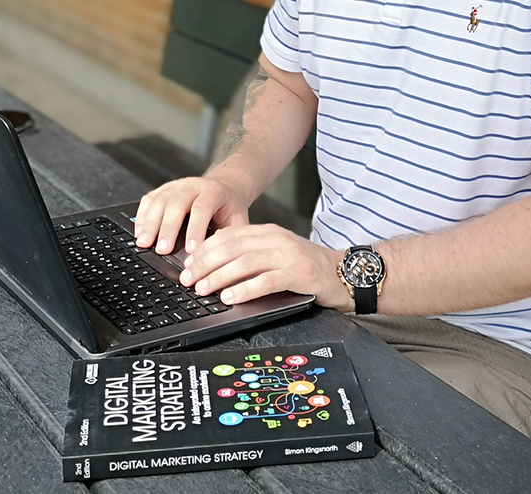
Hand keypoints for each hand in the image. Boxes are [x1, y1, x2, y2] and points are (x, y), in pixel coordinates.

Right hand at [134, 175, 250, 254]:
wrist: (225, 188)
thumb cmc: (230, 209)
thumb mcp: (238, 220)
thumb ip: (230, 235)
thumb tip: (216, 253)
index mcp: (214, 191)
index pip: (202, 208)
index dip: (195, 229)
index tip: (191, 250)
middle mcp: (193, 185)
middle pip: (176, 203)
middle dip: (168, 228)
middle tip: (163, 250)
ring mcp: (176, 185)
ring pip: (159, 201)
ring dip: (150, 223)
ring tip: (144, 243)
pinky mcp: (163, 190)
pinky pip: (149, 200)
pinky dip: (142, 216)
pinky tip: (139, 232)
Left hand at [181, 224, 350, 310]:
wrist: (343, 272)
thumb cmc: (308, 268)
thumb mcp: (278, 254)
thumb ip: (252, 254)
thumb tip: (216, 265)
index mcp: (268, 232)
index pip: (228, 236)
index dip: (204, 250)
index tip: (187, 264)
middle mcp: (276, 239)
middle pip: (231, 248)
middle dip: (204, 264)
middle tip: (187, 279)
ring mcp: (288, 255)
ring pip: (244, 263)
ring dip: (219, 277)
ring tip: (202, 289)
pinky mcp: (298, 273)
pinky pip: (265, 281)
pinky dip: (244, 289)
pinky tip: (230, 297)